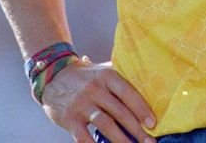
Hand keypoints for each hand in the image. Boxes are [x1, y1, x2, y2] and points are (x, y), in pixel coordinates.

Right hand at [41, 60, 156, 142]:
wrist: (53, 76)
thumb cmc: (86, 76)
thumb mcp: (103, 71)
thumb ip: (122, 79)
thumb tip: (150, 89)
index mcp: (107, 76)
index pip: (128, 93)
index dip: (141, 109)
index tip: (152, 123)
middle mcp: (94, 89)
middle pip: (119, 112)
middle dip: (136, 129)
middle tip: (149, 142)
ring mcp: (81, 104)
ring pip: (105, 124)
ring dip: (120, 140)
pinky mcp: (70, 119)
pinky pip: (83, 137)